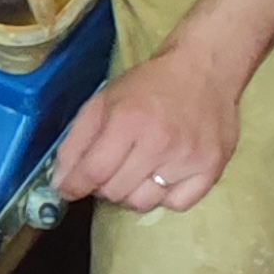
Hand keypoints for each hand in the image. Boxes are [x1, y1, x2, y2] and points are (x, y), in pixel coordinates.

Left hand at [55, 43, 243, 211]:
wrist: (204, 69)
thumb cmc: (149, 86)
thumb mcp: (103, 102)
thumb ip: (76, 141)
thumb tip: (61, 182)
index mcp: (129, 120)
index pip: (94, 172)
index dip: (74, 186)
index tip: (68, 189)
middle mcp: (160, 142)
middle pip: (116, 192)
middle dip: (104, 184)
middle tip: (111, 167)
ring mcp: (188, 158)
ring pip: (144, 203)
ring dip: (133, 191)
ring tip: (138, 169)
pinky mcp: (211, 168)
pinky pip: (177, 204)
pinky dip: (165, 196)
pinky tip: (165, 174)